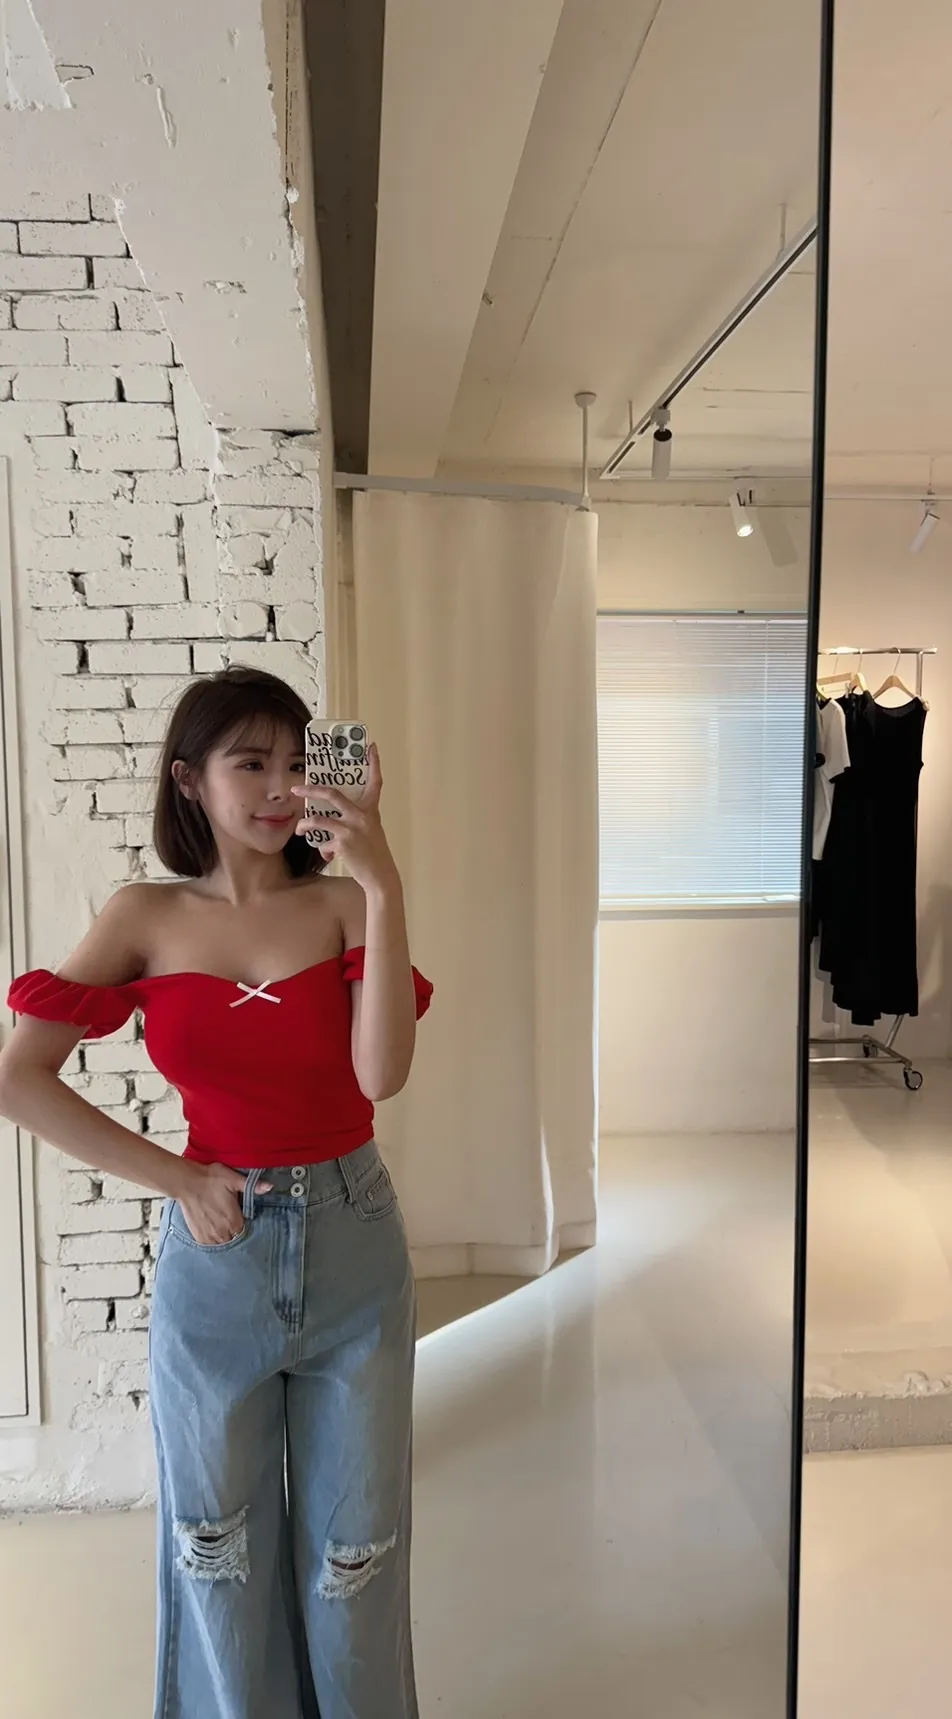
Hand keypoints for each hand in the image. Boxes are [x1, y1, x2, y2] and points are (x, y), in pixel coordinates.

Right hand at [177, 1162, 270, 1246]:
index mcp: (234, 1221)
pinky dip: (214, 1240)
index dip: (245, 1225)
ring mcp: (210, 1237)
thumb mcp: (233, 1179)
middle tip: (231, 1220)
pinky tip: (213, 1230)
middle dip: (235, 1233)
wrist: (186, 1182)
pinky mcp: (199, 1237)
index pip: (246, 1232)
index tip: (242, 1219)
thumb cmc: (210, 1179)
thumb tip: (270, 1187)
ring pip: (223, 1244)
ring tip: (222, 1226)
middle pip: (235, 1239)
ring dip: (225, 1238)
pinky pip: (211, 1245)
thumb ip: (252, 1186)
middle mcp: (223, 1233)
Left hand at [293, 743, 398, 892]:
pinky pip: (323, 842)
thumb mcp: (370, 831)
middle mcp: (362, 816)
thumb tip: (327, 825)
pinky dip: (323, 849)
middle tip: (297, 788)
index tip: (371, 747)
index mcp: (371, 810)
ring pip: (318, 820)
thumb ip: (353, 821)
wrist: (380, 875)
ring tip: (299, 829)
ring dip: (304, 824)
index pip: (375, 782)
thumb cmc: (373, 853)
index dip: (374, 763)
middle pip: (332, 794)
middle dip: (311, 790)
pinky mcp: (343, 843)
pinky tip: (327, 855)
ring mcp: (352, 829)